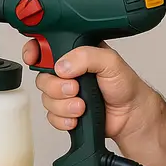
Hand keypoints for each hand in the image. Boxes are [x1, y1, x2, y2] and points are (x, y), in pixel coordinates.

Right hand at [22, 39, 158, 141]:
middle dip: (56, 87)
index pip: (46, 46)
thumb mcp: (110, 61)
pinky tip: (77, 117)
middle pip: (42, 77)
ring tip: (82, 105)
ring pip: (46, 99)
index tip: (34, 57)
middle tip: (74, 88)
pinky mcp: (66, 112)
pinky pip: (51, 116)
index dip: (34, 51)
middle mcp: (68, 72)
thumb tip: (62, 65)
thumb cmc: (126, 85)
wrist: (131, 115)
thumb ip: (86, 57)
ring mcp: (66, 93)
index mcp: (76, 53)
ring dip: (63, 105)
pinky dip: (63, 119)